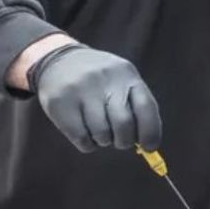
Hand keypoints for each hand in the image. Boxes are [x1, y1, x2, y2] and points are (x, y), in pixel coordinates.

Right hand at [30, 44, 161, 152]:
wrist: (59, 61)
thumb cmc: (100, 81)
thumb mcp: (121, 82)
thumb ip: (136, 108)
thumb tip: (148, 145)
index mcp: (126, 74)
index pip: (146, 107)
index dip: (151, 132)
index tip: (149, 147)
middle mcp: (105, 79)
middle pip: (123, 124)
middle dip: (125, 141)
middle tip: (120, 141)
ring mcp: (81, 90)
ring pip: (102, 134)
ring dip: (104, 141)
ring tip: (99, 131)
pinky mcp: (60, 102)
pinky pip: (82, 138)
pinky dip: (88, 144)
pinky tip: (85, 132)